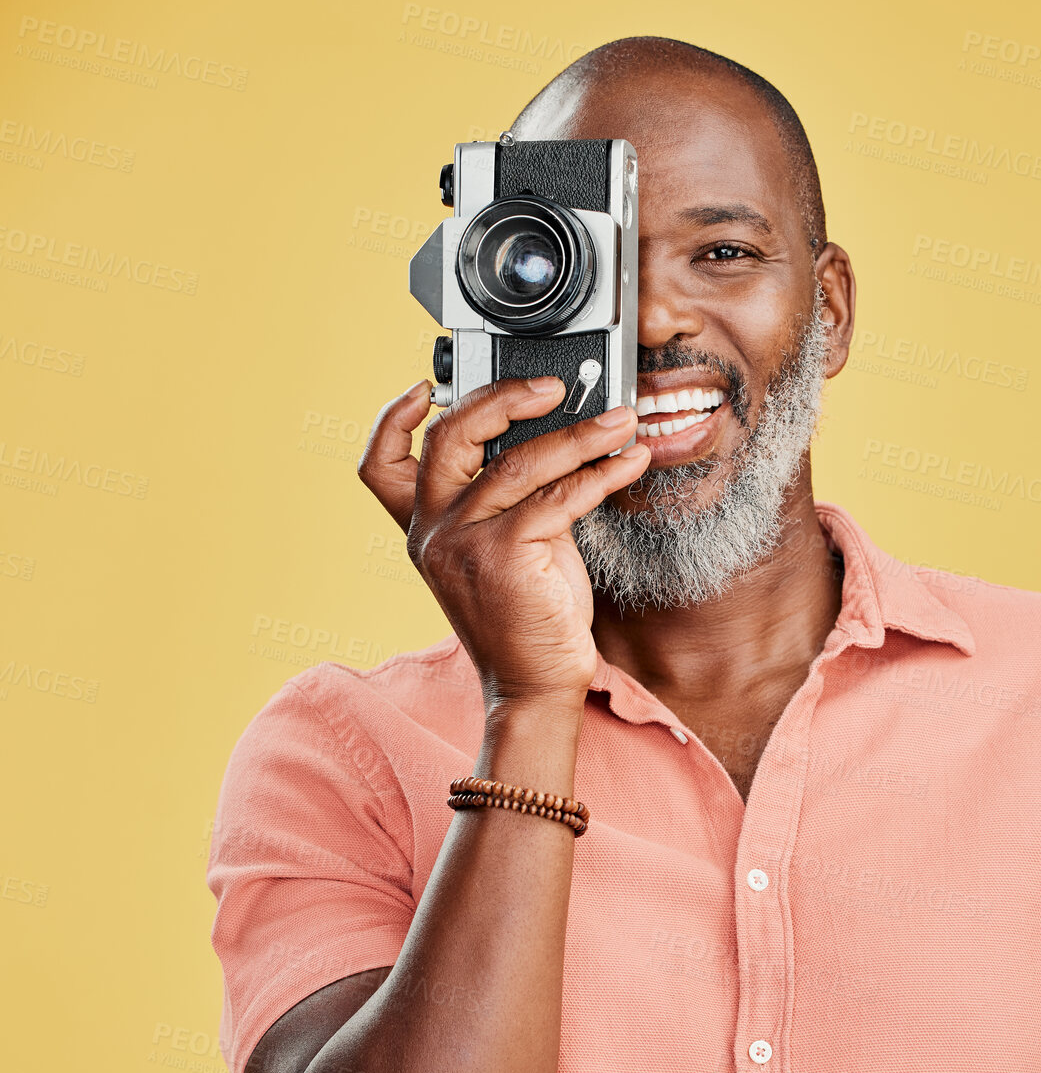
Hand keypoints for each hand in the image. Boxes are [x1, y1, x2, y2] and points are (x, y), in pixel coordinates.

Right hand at [358, 377, 649, 707]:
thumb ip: (509, 499)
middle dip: (503, 397)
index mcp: (424, 528)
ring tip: (620, 421)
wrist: (536, 686)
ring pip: (519, 461)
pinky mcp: (504, 556)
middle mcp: (433, 531)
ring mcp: (463, 542)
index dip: (394, 417)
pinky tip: (628, 463)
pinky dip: (601, 474)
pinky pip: (558, 497)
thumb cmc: (527, 621)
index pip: (381, 463)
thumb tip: (553, 441)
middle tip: (553, 387)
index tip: (422, 386)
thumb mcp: (503, 550)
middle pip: (450, 437)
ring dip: (580, 434)